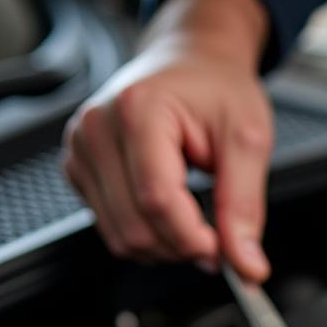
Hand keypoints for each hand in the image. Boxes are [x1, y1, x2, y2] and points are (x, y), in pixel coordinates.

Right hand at [63, 0, 271, 280]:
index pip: (157, 200)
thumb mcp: (248, 140)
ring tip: (197, 225)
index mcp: (138, 109)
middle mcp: (97, 128)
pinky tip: (171, 215)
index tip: (224, 250)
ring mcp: (81, 149)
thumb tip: (247, 265)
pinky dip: (146, 236)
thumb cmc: (219, 90)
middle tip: (218, 240)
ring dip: (165, 248)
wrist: (192, 61)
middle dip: (182, 247)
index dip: (193, 239)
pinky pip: (110, 228)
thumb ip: (245, 206)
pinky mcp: (78, 169)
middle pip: (135, 226)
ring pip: (120, 237)